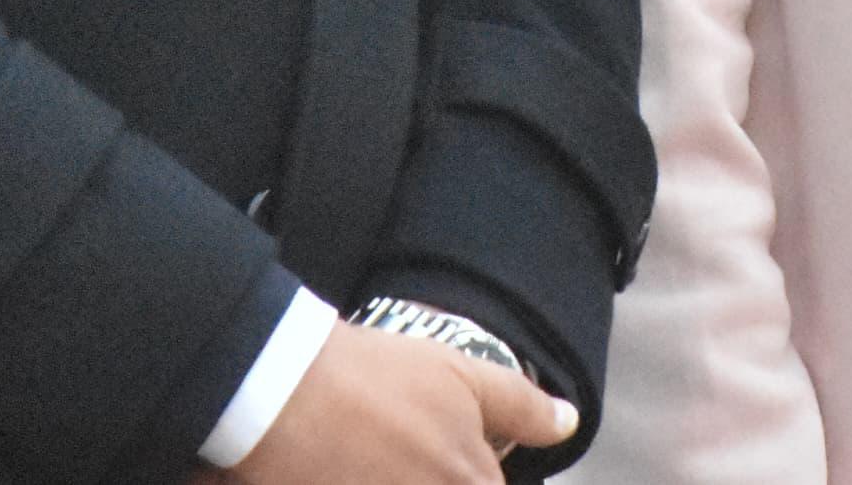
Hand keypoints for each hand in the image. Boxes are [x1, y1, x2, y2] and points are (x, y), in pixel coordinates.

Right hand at [229, 320, 575, 483]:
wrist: (283, 390)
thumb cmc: (377, 379)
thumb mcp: (462, 378)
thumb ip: (522, 408)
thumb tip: (568, 422)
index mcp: (473, 484)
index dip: (474, 469)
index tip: (434, 448)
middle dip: (433, 472)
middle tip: (395, 449)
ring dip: (402, 476)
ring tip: (373, 458)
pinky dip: (368, 480)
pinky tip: (351, 469)